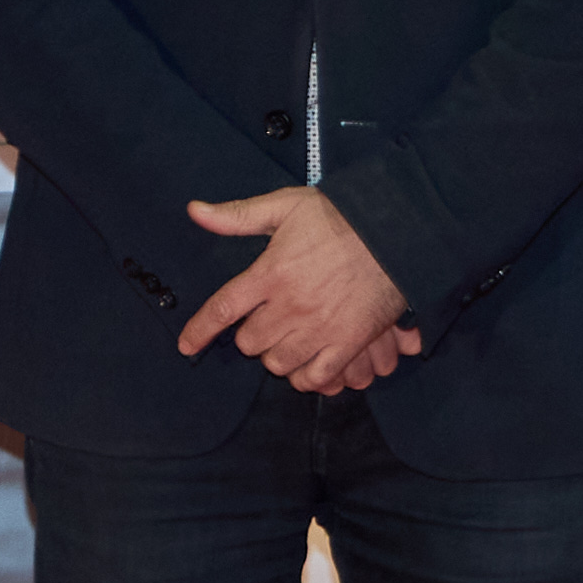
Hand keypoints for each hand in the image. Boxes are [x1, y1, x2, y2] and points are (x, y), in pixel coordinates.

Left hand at [173, 186, 421, 394]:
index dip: (200, 330)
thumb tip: (195, 211)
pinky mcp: (348, 342)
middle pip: (249, 342)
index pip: (223, 309)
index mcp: (270, 272)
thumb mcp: (285, 205)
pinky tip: (306, 364)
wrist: (396, 231)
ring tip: (285, 340)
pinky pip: (316, 377)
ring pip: (278, 362)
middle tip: (264, 322)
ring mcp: (320, 327)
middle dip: (250, 335)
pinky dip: (306, 376)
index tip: (186, 345)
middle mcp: (290, 305)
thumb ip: (237, 215)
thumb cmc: (340, 216)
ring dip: (276, 355)